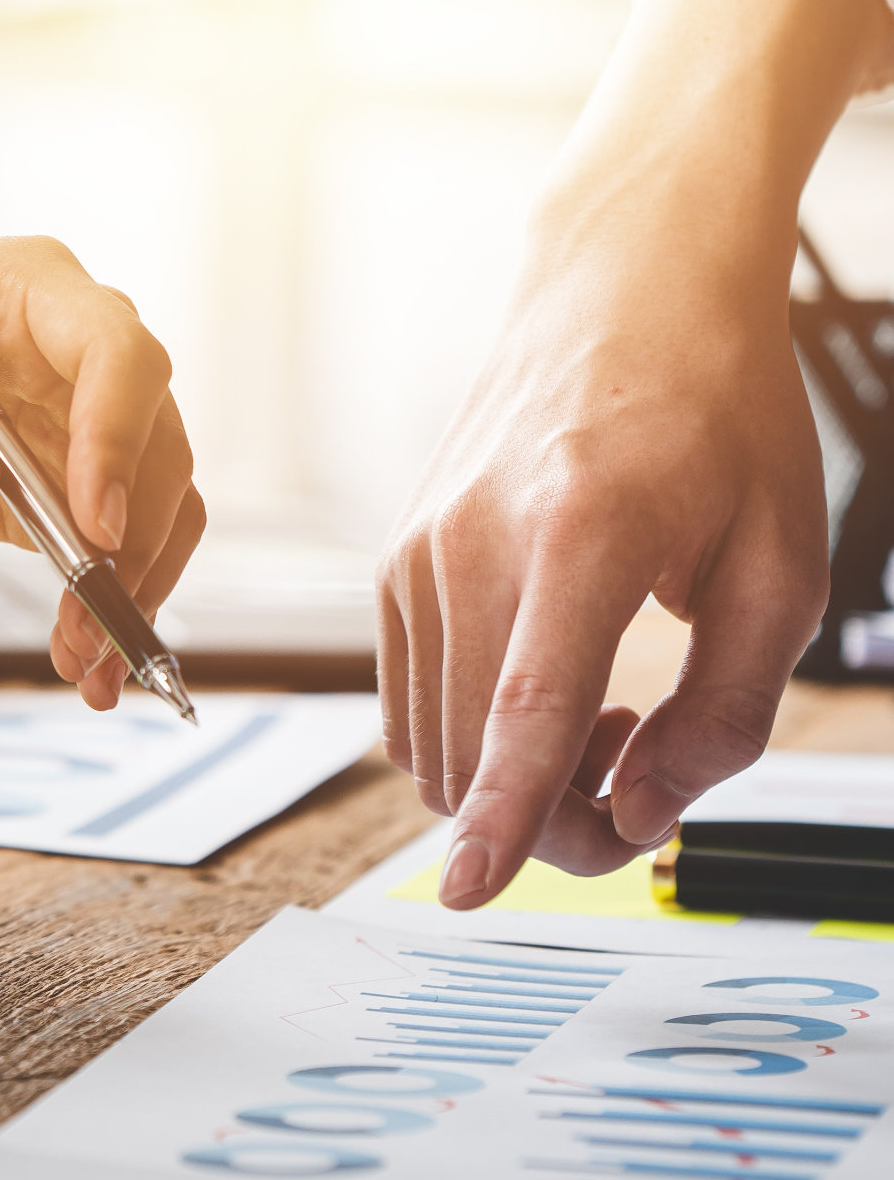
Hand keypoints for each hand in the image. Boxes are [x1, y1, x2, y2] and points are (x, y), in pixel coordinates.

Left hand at [0, 234, 202, 705]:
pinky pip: (121, 538)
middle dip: (132, 535)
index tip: (95, 523)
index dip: (117, 434)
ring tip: (89, 656)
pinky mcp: (67, 480)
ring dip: (135, 581)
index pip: (113, 348)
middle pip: (154, 435)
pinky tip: (86, 649)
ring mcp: (79, 416)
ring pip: (155, 497)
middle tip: (91, 614)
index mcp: (30, 288)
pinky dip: (113, 594)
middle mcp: (74, 349)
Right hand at [381, 0, 882, 905]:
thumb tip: (643, 815)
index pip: (527, 707)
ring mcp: (421, 546)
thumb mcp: (780, 564)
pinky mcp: (399, 556)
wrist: (625, 282)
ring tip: (620, 715)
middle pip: (478, 754)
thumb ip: (724, 711)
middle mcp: (476, 539)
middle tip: (654, 771)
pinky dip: (477, 736)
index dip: (502, 816)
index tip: (467, 896)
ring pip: (433, 743)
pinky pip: (412, 700)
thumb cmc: (719, 408)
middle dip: (561, 821)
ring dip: (520, 776)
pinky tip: (556, 683)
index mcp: (584, 532)